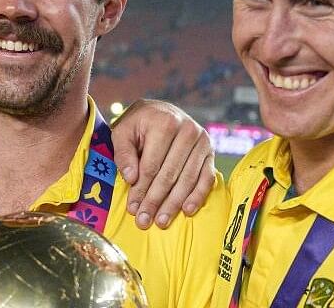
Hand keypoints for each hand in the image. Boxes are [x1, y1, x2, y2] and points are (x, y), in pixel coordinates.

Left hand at [110, 99, 215, 229]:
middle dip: (155, 200)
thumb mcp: (123, 132)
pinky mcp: (211, 152)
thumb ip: (123, 153)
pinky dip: (198, 195)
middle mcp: (188, 130)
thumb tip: (132, 179)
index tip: (133, 209)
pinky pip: (207, 177)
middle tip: (144, 221)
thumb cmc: (138, 124)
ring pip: (188, 179)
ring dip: (174, 203)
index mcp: (164, 123)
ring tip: (162, 221)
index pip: (151, 165)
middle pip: (169, 174)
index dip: (141, 189)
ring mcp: (202, 141)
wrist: (161, 111)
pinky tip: (187, 210)